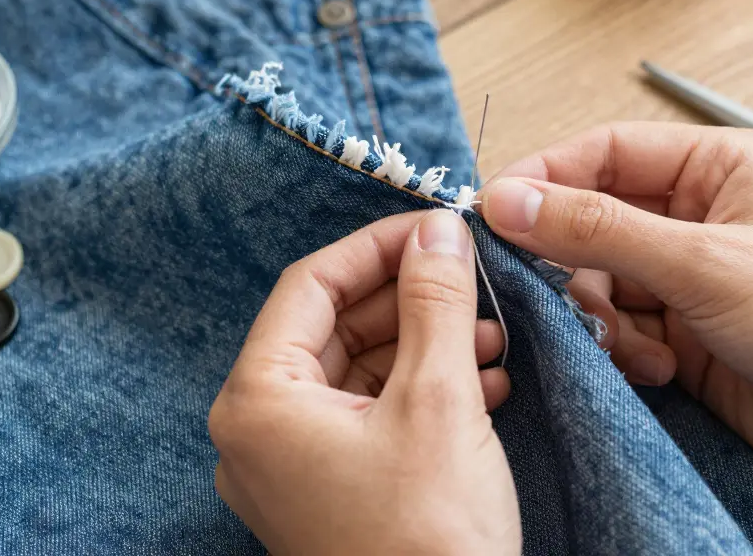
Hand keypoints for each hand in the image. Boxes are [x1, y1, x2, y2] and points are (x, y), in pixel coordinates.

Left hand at [209, 209, 519, 555]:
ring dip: (427, 347)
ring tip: (493, 338)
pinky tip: (485, 384)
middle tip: (472, 280)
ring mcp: (292, 470)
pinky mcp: (329, 495)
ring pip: (359, 374)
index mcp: (259, 402)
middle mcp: (261, 433)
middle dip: (411, 301)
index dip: (376, 247)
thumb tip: (438, 231)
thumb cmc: (428, 540)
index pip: (309, 286)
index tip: (435, 229)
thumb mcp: (439, 400)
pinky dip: (424, 394)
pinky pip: (370, 419)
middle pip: (335, 329)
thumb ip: (436, 303)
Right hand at [478, 122, 752, 491]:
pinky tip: (657, 367)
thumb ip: (599, 230)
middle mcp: (700, 214)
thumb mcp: (702, 264)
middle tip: (552, 291)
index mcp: (717, 167)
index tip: (495, 211)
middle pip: (593, 218)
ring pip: (600, 279)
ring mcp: (692, 275)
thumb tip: (511, 199)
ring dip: (601, 314)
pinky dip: (623, 348)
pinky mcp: (687, 331)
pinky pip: (621, 326)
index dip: (545, 178)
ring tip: (635, 343)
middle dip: (573, 260)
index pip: (604, 151)